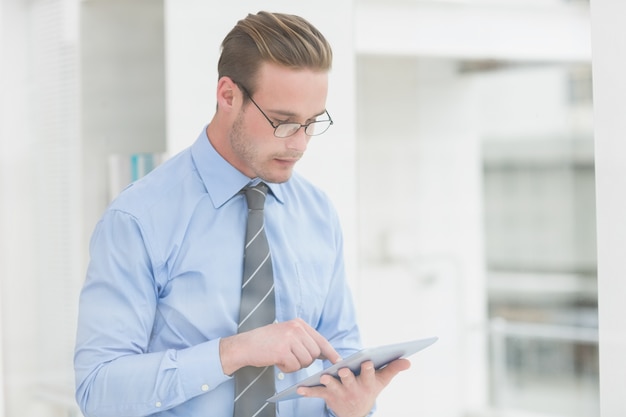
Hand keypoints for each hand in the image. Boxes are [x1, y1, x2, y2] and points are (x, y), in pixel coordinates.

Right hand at [219, 318, 340, 374]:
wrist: (244, 345)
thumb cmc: (266, 342)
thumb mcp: (287, 334)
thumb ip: (304, 340)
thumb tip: (324, 353)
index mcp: (299, 323)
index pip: (321, 339)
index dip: (331, 352)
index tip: (339, 362)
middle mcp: (296, 328)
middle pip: (315, 353)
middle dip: (306, 360)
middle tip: (291, 358)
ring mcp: (289, 338)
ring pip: (306, 361)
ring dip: (295, 365)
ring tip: (283, 358)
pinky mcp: (282, 350)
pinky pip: (294, 366)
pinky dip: (287, 368)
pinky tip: (277, 361)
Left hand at [296, 358, 410, 416]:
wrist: (355, 413)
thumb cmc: (369, 389)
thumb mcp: (382, 380)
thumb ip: (393, 368)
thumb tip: (408, 360)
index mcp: (367, 383)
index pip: (369, 375)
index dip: (368, 369)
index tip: (368, 362)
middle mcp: (353, 389)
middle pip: (349, 380)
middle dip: (347, 376)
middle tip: (344, 370)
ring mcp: (339, 393)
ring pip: (333, 386)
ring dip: (328, 382)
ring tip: (324, 376)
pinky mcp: (327, 396)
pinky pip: (316, 393)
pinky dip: (308, 391)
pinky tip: (299, 389)